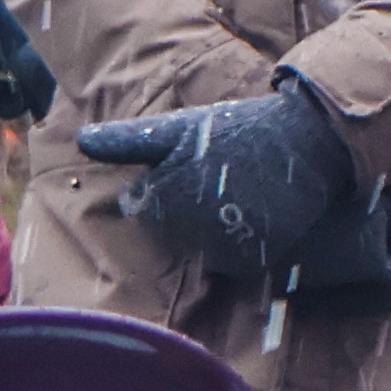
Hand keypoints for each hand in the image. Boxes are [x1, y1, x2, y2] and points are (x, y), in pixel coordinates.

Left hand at [73, 75, 359, 284]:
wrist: (310, 139)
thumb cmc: (239, 130)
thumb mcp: (182, 127)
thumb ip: (129, 140)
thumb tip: (80, 140)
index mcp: (172, 184)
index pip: (140, 205)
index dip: (156, 190)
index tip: (181, 172)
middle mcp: (196, 216)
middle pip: (168, 230)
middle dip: (183, 210)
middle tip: (214, 182)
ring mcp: (227, 239)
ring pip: (198, 249)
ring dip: (209, 230)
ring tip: (235, 196)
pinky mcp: (257, 256)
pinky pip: (230, 263)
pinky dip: (235, 246)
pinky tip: (250, 217)